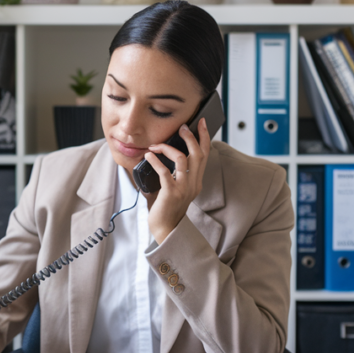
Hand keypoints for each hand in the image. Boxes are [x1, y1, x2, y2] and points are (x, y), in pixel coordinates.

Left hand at [143, 117, 210, 243]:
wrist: (166, 229)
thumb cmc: (167, 207)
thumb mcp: (176, 187)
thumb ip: (176, 172)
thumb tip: (164, 152)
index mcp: (197, 181)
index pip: (205, 155)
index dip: (204, 137)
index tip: (201, 123)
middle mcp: (193, 183)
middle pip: (198, 154)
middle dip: (191, 137)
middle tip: (181, 127)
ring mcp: (184, 188)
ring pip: (183, 159)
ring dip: (169, 148)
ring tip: (157, 145)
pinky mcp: (171, 193)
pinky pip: (165, 171)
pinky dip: (156, 160)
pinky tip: (148, 156)